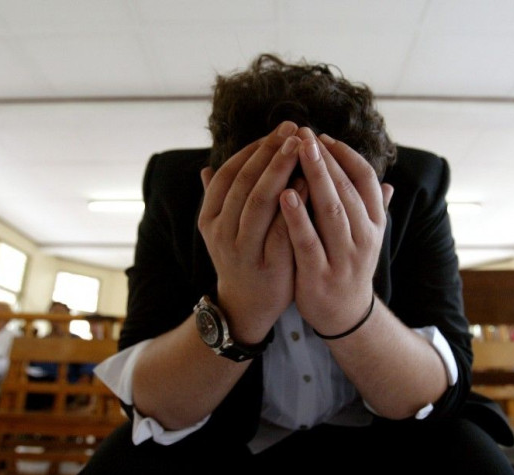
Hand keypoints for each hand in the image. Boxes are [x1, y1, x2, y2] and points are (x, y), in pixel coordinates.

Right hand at [198, 121, 305, 342]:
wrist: (246, 306)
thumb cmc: (241, 256)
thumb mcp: (222, 228)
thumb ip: (217, 198)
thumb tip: (205, 166)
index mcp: (210, 218)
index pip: (229, 173)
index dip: (254, 149)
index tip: (279, 130)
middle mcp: (221, 232)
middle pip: (246, 182)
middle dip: (271, 152)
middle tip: (294, 130)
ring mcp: (243, 250)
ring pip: (260, 202)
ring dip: (280, 170)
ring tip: (302, 147)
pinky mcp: (267, 266)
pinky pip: (281, 229)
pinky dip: (293, 204)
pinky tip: (309, 183)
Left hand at [279, 130, 392, 335]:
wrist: (345, 315)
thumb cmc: (349, 265)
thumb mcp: (366, 236)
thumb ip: (373, 209)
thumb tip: (388, 182)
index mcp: (375, 223)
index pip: (365, 180)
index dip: (345, 155)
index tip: (322, 137)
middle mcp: (364, 237)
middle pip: (346, 190)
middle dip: (325, 160)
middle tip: (304, 134)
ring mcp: (344, 258)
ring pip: (331, 212)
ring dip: (315, 180)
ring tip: (297, 153)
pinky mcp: (321, 276)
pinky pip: (309, 242)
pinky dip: (298, 218)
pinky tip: (283, 195)